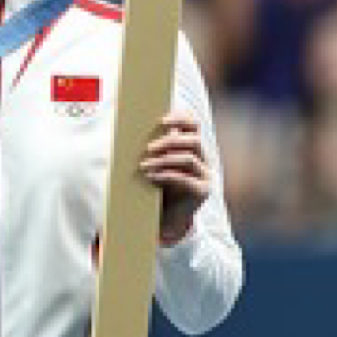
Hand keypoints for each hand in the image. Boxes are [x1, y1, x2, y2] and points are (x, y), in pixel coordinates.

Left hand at [140, 112, 209, 245]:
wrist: (166, 217)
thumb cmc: (158, 185)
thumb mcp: (156, 163)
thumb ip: (153, 147)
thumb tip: (130, 128)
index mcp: (192, 147)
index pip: (194, 125)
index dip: (180, 118)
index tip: (161, 120)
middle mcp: (203, 159)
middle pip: (194, 141)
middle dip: (170, 141)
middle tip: (148, 148)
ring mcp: (205, 175)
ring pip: (189, 159)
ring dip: (164, 160)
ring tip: (144, 165)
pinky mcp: (202, 192)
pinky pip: (187, 180)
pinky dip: (167, 176)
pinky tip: (152, 177)